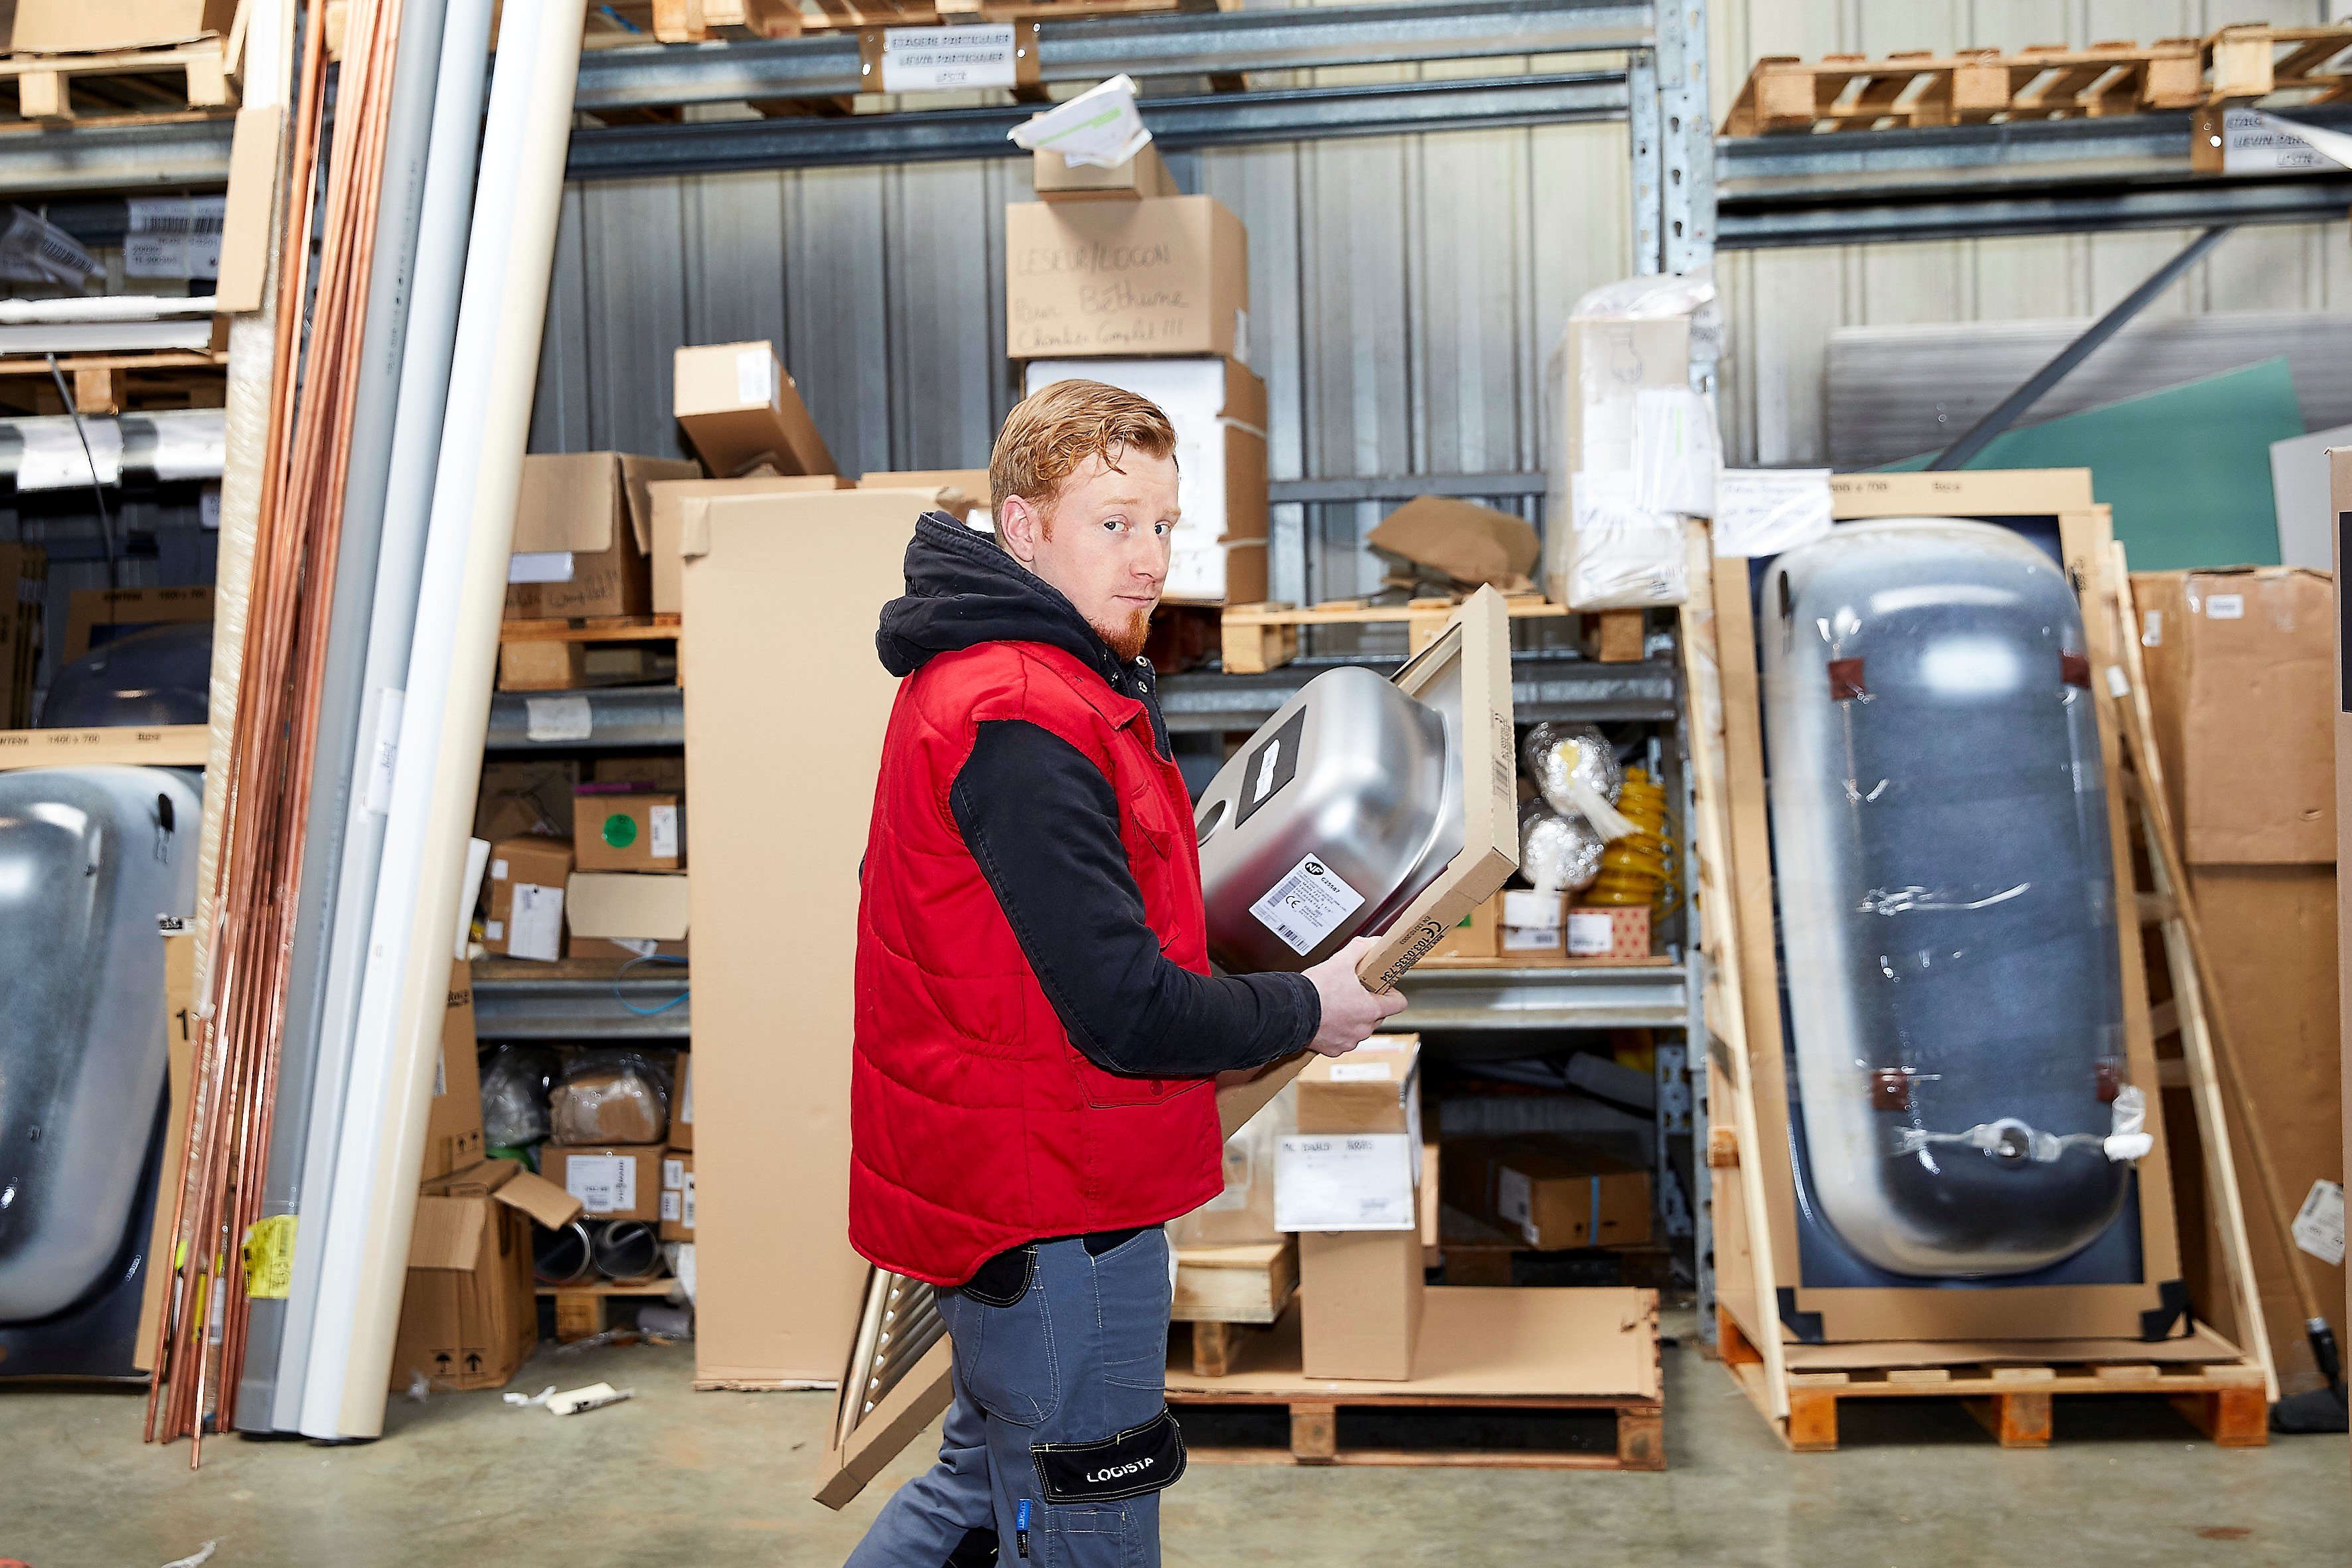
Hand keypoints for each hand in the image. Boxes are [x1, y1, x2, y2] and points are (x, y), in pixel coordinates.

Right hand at [1303, 937, 1407, 1056]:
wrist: (1291, 1010)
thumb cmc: (1315, 991)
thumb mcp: (1340, 962)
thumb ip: (1360, 949)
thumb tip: (1371, 943)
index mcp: (1371, 1009)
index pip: (1398, 1003)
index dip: (1391, 992)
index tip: (1382, 987)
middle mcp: (1363, 1028)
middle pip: (1377, 1015)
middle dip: (1368, 1004)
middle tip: (1354, 992)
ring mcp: (1348, 1040)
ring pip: (1359, 1028)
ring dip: (1352, 1018)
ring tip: (1337, 1005)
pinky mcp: (1333, 1049)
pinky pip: (1342, 1040)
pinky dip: (1337, 1031)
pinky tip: (1326, 1019)